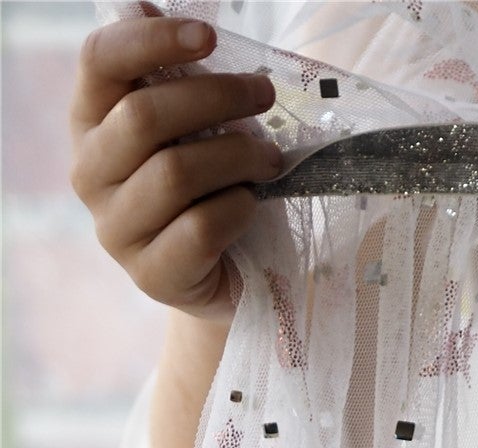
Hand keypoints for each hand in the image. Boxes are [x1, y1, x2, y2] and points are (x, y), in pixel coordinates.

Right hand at [69, 1, 283, 324]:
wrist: (224, 274)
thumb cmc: (206, 187)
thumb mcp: (191, 126)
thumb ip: (170, 76)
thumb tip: (145, 4)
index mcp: (90, 120)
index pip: (101, 61)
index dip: (152, 40)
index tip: (207, 36)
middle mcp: (90, 172)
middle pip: (144, 115)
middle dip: (216, 97)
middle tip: (265, 94)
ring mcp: (115, 229)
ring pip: (174, 173)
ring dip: (237, 157)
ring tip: (271, 159)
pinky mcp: (150, 275)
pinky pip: (198, 229)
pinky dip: (236, 209)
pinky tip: (251, 204)